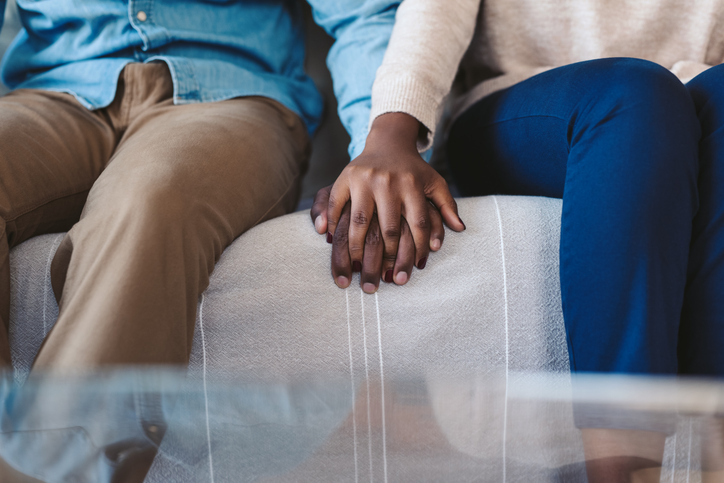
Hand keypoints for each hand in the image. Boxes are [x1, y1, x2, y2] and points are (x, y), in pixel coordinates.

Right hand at [312, 112, 464, 282]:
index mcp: (413, 185)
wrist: (389, 141)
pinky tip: (331, 241)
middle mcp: (389, 183)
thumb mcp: (435, 183)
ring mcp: (365, 180)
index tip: (410, 272)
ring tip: (355, 269)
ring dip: (356, 249)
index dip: (416, 250)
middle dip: (386, 258)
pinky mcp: (345, 177)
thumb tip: (459, 229)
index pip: (418, 224)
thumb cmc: (413, 170)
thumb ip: (447, 206)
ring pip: (360, 222)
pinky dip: (332, 222)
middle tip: (380, 281)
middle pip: (389, 229)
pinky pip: (337, 204)